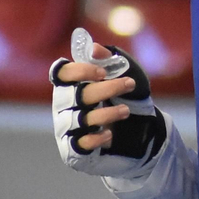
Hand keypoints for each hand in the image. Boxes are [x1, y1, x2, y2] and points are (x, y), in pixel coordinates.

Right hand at [50, 37, 163, 176]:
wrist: (137, 133)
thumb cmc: (125, 98)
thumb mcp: (127, 74)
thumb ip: (110, 60)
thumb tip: (95, 49)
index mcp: (70, 84)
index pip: (61, 73)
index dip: (79, 71)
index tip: (103, 72)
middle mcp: (64, 105)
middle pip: (75, 95)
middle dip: (104, 89)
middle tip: (129, 84)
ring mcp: (67, 127)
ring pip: (79, 119)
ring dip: (105, 113)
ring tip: (125, 110)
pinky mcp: (73, 149)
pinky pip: (79, 144)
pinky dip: (95, 138)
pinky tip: (110, 133)